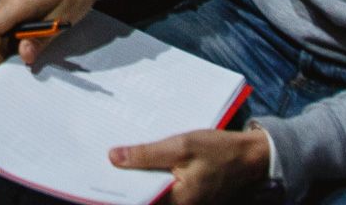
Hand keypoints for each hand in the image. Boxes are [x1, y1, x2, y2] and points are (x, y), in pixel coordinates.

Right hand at [0, 0, 102, 65]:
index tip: (6, 65)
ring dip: (7, 40)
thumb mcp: (63, 19)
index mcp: (19, 1)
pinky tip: (30, 35)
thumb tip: (24, 57)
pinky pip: (5, 16)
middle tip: (21, 61)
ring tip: (29, 48)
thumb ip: (41, 39)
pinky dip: (12, 30)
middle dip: (0, 49)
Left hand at [107, 128, 272, 203]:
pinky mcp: (186, 196)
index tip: (96, 176)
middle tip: (103, 163)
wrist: (249, 157)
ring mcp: (183, 203)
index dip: (117, 189)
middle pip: (143, 196)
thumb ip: (147, 154)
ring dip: (136, 178)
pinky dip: (150, 177)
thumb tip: (113, 158)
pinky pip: (161, 188)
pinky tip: (139, 161)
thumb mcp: (181, 145)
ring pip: (151, 192)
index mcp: (177, 200)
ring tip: (118, 159)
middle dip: (124, 181)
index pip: (138, 199)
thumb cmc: (218, 150)